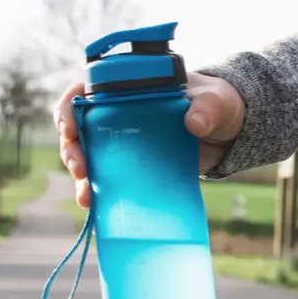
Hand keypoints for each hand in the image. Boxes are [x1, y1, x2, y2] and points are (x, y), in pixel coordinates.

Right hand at [57, 72, 246, 209]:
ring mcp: (121, 144)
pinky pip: (107, 181)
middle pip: (78, 130)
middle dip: (72, 150)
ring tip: (86, 197)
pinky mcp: (131, 168)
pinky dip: (98, 195)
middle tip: (81, 168)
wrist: (227, 133)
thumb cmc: (216, 104)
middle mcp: (116, 116)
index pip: (84, 90)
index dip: (70, 107)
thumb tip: (193, 122)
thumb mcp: (216, 101)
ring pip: (87, 158)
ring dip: (81, 178)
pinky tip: (96, 209)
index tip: (70, 126)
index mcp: (127, 89)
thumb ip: (208, 107)